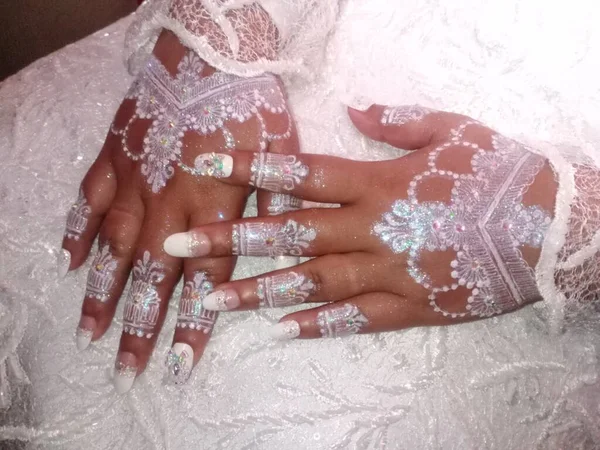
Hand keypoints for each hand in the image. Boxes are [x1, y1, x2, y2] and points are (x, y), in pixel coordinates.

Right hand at [59, 31, 299, 390]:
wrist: (210, 55)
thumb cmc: (251, 105)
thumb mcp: (283, 156)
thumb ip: (278, 209)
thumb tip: (281, 257)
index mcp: (214, 207)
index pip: (203, 279)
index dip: (192, 325)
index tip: (178, 365)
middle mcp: (169, 204)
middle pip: (151, 278)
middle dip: (139, 327)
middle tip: (126, 368)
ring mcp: (135, 182)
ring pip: (113, 249)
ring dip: (101, 295)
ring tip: (89, 334)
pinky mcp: (114, 159)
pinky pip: (88, 202)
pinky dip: (77, 233)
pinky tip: (68, 264)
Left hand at [162, 104, 556, 338]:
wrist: (553, 228)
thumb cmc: (501, 173)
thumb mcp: (452, 129)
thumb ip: (396, 120)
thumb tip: (354, 109)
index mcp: (378, 182)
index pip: (300, 173)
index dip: (249, 167)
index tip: (205, 164)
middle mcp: (372, 228)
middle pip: (289, 234)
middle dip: (229, 238)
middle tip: (178, 244)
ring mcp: (389, 271)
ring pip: (311, 283)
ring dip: (257, 292)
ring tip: (210, 301)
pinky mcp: (410, 305)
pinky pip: (355, 319)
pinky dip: (317, 325)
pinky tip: (280, 333)